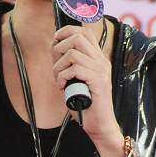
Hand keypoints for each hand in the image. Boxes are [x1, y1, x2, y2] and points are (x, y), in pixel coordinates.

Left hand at [51, 23, 119, 143]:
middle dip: (60, 48)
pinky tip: (63, 88)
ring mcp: (101, 70)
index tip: (55, 40)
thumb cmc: (86, 105)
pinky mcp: (98, 81)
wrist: (100, 125)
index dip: (67, 31)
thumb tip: (54, 46)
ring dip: (59, 67)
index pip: (85, 32)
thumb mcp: (74, 80)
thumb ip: (67, 64)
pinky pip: (74, 69)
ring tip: (59, 80)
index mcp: (98, 58)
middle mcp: (101, 61)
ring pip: (73, 54)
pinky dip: (62, 78)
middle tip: (56, 66)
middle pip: (78, 37)